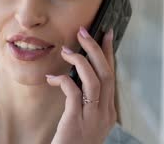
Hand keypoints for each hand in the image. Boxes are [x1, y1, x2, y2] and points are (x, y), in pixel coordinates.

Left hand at [46, 26, 116, 143]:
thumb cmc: (72, 142)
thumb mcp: (85, 120)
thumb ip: (85, 101)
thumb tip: (76, 77)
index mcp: (108, 112)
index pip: (112, 76)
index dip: (109, 53)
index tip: (106, 34)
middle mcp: (105, 113)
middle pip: (106, 73)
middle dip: (96, 49)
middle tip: (84, 31)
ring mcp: (92, 118)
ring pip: (94, 80)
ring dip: (81, 60)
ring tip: (66, 49)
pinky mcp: (76, 121)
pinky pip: (73, 92)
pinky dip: (63, 80)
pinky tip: (52, 77)